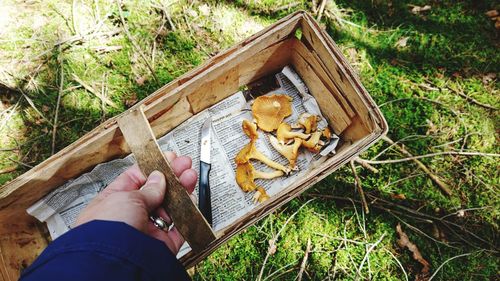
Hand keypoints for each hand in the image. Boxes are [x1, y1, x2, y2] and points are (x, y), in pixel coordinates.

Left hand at [75, 152, 196, 254]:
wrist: (115, 262)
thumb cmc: (107, 230)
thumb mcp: (126, 198)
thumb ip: (148, 188)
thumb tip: (159, 178)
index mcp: (112, 203)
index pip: (135, 180)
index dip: (153, 168)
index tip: (168, 158)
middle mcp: (129, 218)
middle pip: (156, 193)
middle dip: (172, 177)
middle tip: (184, 164)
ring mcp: (146, 232)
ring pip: (169, 208)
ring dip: (181, 191)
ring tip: (190, 177)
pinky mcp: (162, 245)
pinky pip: (179, 228)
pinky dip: (187, 214)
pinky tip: (191, 199)